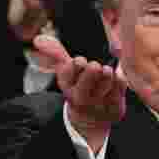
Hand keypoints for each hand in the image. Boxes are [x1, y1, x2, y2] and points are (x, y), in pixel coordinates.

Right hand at [32, 34, 126, 152]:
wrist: (90, 120)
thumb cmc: (79, 87)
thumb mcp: (67, 73)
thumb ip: (55, 53)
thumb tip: (38, 39)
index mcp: (66, 85)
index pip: (68, 72)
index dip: (76, 64)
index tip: (81, 62)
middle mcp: (80, 97)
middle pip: (86, 82)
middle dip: (92, 70)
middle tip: (95, 66)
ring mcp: (97, 105)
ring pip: (105, 84)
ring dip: (107, 74)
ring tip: (107, 71)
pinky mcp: (114, 109)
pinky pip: (119, 89)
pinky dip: (119, 80)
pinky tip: (116, 77)